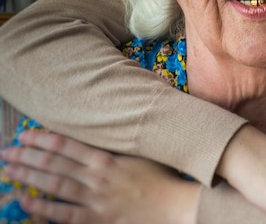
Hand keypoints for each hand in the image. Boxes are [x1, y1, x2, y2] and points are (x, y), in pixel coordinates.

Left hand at [1, 130, 199, 223]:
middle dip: (28, 157)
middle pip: (54, 164)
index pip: (68, 145)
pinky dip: (41, 207)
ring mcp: (95, 199)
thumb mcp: (142, 153)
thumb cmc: (161, 178)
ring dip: (28, 177)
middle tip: (7, 151)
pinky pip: (62, 214)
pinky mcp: (97, 220)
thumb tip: (110, 125)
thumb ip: (120, 144)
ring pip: (53, 185)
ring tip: (9, 170)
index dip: (43, 140)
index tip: (25, 135)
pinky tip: (24, 200)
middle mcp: (96, 177)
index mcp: (107, 158)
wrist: (175, 206)